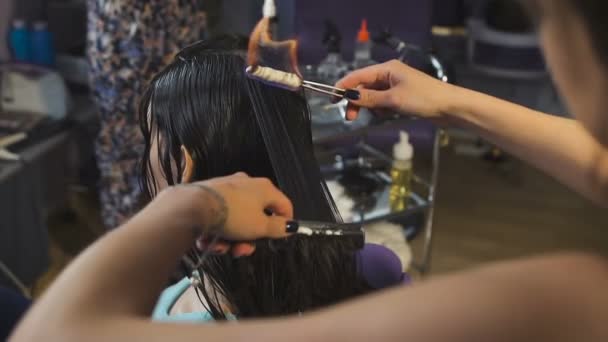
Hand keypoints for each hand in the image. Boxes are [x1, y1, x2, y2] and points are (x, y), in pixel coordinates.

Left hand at [169, 172, 293, 256]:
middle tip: (241, 251)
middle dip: (249, 239)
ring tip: (221, 248)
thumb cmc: (233, 215)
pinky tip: (207, 241)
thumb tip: (291, 226)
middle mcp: (247, 185)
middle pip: (257, 217)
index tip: (278, 240)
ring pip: (236, 221)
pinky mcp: (209, 196)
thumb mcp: (259, 227)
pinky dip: (216, 232)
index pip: (284, 205)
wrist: (193, 207)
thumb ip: (278, 228)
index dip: (285, 224)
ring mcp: (227, 190)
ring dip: (230, 239)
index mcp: (264, 188)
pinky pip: (219, 217)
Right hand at [336, 59, 455, 120]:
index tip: (332, 98)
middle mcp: (389, 75)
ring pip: (372, 97)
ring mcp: (395, 86)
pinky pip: (382, 103)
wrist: (450, 107)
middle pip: (363, 87)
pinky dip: (381, 110)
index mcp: (386, 69)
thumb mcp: (393, 99)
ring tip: (380, 115)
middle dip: (357, 102)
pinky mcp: (400, 97)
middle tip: (351, 117)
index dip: (343, 86)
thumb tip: (348, 97)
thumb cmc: (423, 98)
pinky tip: (389, 115)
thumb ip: (369, 99)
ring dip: (371, 107)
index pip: (358, 76)